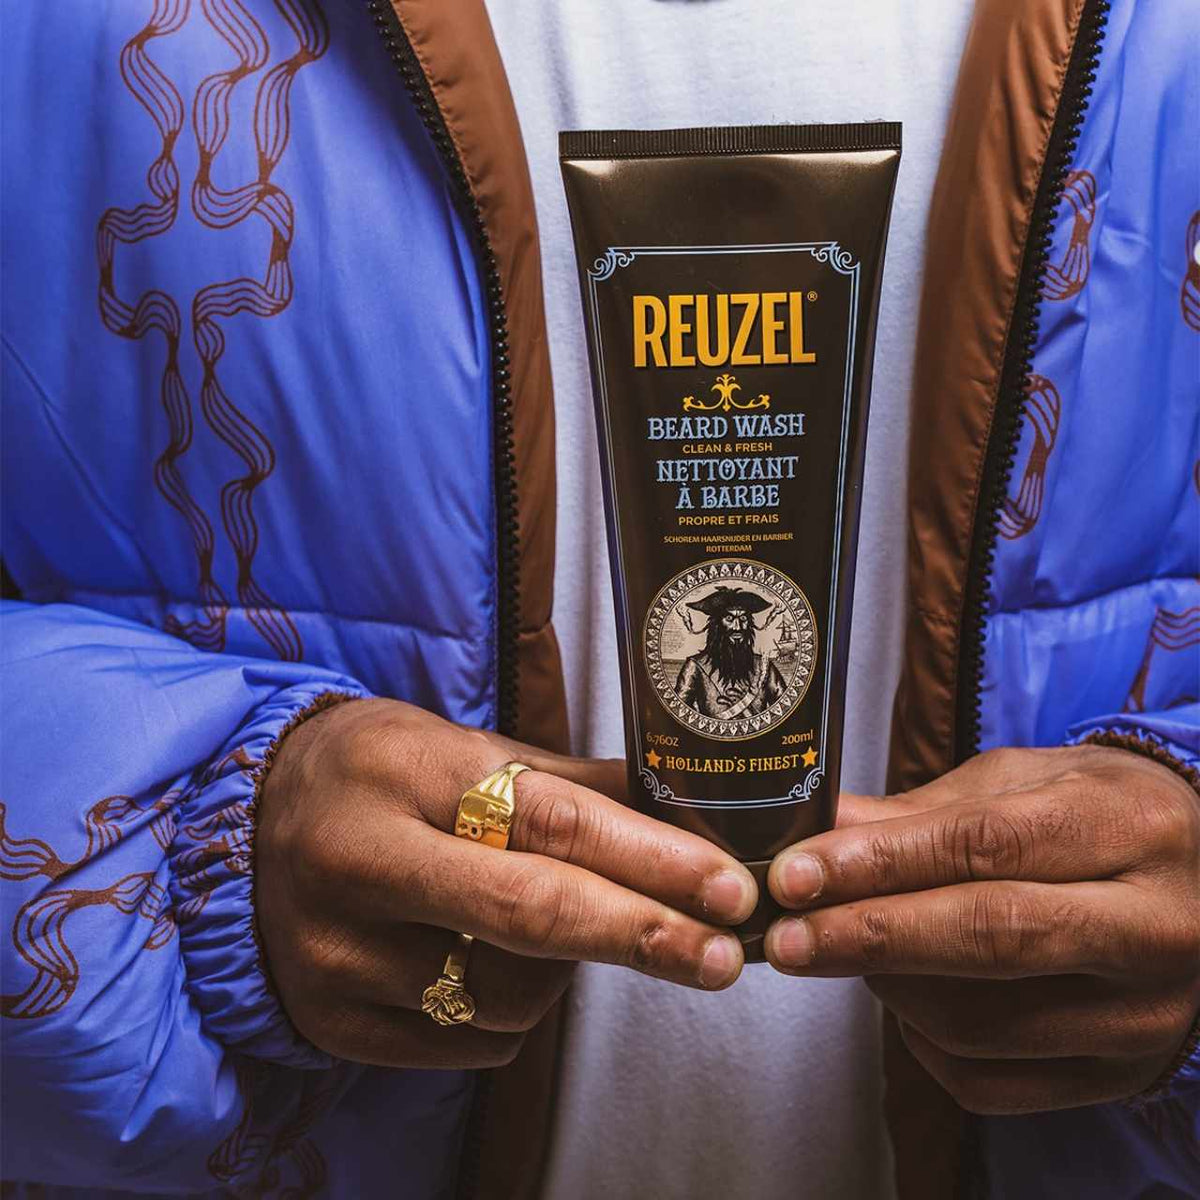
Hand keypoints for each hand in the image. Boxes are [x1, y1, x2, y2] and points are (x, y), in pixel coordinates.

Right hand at [257, 698, 755, 1069]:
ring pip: (507, 996)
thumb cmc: (377, 772)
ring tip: (552, 923)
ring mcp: (339, 955)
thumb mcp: (463, 749)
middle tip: (724, 954)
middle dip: (643, 938)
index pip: (546, 821)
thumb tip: (685, 820)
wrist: (245, 827)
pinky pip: (469, 1043)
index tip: (730, 888)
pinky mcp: (333, 1023)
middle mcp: (361, 866)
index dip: (648, 859)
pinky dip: (511, 1010)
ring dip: (566, 970)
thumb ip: (571, 785)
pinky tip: (492, 961)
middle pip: (527, 918)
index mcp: (405, 774)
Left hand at [765, 745, 1199, 1112]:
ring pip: (983, 1022)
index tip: (796, 875)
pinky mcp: (1122, 1074)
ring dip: (888, 987)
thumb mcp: (1013, 784)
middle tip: (787, 938)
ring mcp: (1145, 1014)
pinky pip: (992, 1081)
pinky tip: (902, 998)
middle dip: (871, 938)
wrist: (1195, 875)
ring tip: (846, 949)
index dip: (880, 864)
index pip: (987, 848)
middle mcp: (1154, 926)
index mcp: (1127, 827)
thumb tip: (810, 832)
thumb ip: (913, 814)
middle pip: (991, 938)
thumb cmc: (1090, 812)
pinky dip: (922, 1043)